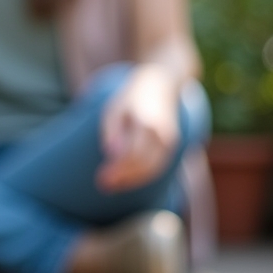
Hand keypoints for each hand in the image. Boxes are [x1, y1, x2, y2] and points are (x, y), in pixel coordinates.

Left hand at [97, 65, 181, 192]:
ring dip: (132, 181)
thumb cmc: (130, 99)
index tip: (100, 178)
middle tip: (103, 185)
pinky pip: (158, 167)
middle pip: (143, 164)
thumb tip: (110, 153)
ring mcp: (169, 141)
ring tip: (112, 186)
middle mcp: (161, 134)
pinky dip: (143, 176)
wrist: (160, 86)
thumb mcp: (114, 108)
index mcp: (145, 124)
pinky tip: (126, 180)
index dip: (117, 170)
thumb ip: (112, 130)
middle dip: (123, 178)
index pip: (132, 154)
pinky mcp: (171, 146)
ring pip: (152, 169)